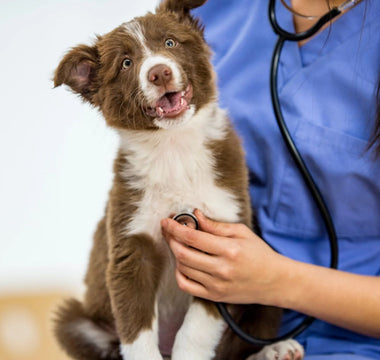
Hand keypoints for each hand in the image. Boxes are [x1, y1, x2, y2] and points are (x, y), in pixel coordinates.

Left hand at [161, 209, 283, 303]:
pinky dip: (179, 273)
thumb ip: (216, 225)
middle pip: (183, 253)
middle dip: (170, 239)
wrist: (275, 281)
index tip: (166, 220)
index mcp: (229, 250)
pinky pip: (186, 286)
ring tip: (179, 243)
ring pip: (182, 268)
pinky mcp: (214, 296)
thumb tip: (195, 215)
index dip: (175, 228)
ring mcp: (216, 285)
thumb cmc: (259, 253)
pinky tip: (182, 263)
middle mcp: (221, 269)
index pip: (192, 237)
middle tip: (168, 229)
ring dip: (175, 253)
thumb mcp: (242, 232)